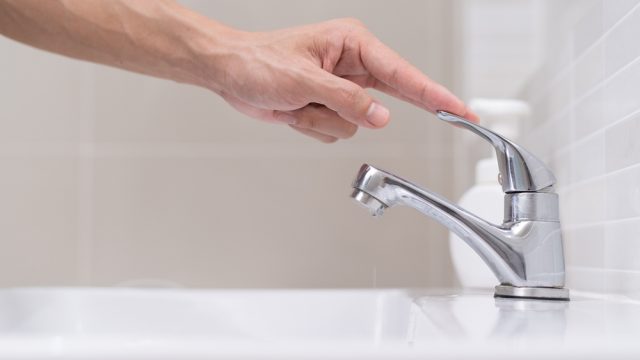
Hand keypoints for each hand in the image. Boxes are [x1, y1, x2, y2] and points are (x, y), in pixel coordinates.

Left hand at [210, 18, 477, 142]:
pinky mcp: (328, 105)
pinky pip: (336, 130)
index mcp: (352, 44)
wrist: (230, 73)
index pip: (404, 74)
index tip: (461, 111)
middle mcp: (351, 65)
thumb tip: (382, 117)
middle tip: (442, 117)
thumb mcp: (304, 80)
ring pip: (357, 123)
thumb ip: (347, 100)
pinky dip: (313, 126)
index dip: (436, 95)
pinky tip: (295, 109)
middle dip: (377, 108)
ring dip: (325, 119)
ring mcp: (340, 88)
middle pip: (389, 96)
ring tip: (299, 101)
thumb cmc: (258, 63)